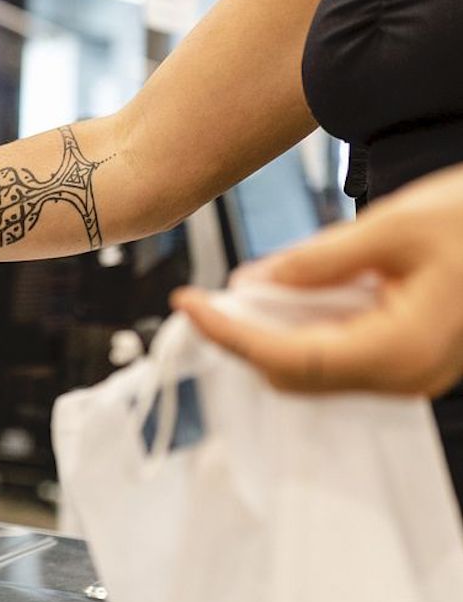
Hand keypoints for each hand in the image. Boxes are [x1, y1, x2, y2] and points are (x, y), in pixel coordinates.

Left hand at [171, 165, 462, 396]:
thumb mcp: (395, 225)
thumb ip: (320, 260)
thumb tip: (256, 283)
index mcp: (400, 349)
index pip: (287, 357)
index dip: (229, 334)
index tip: (186, 303)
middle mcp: (406, 376)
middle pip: (296, 374)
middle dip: (242, 339)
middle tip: (201, 300)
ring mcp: (414, 374)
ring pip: (317, 370)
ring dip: (270, 337)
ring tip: (231, 299)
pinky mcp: (416, 359)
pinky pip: (344, 357)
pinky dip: (305, 332)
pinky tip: (282, 300)